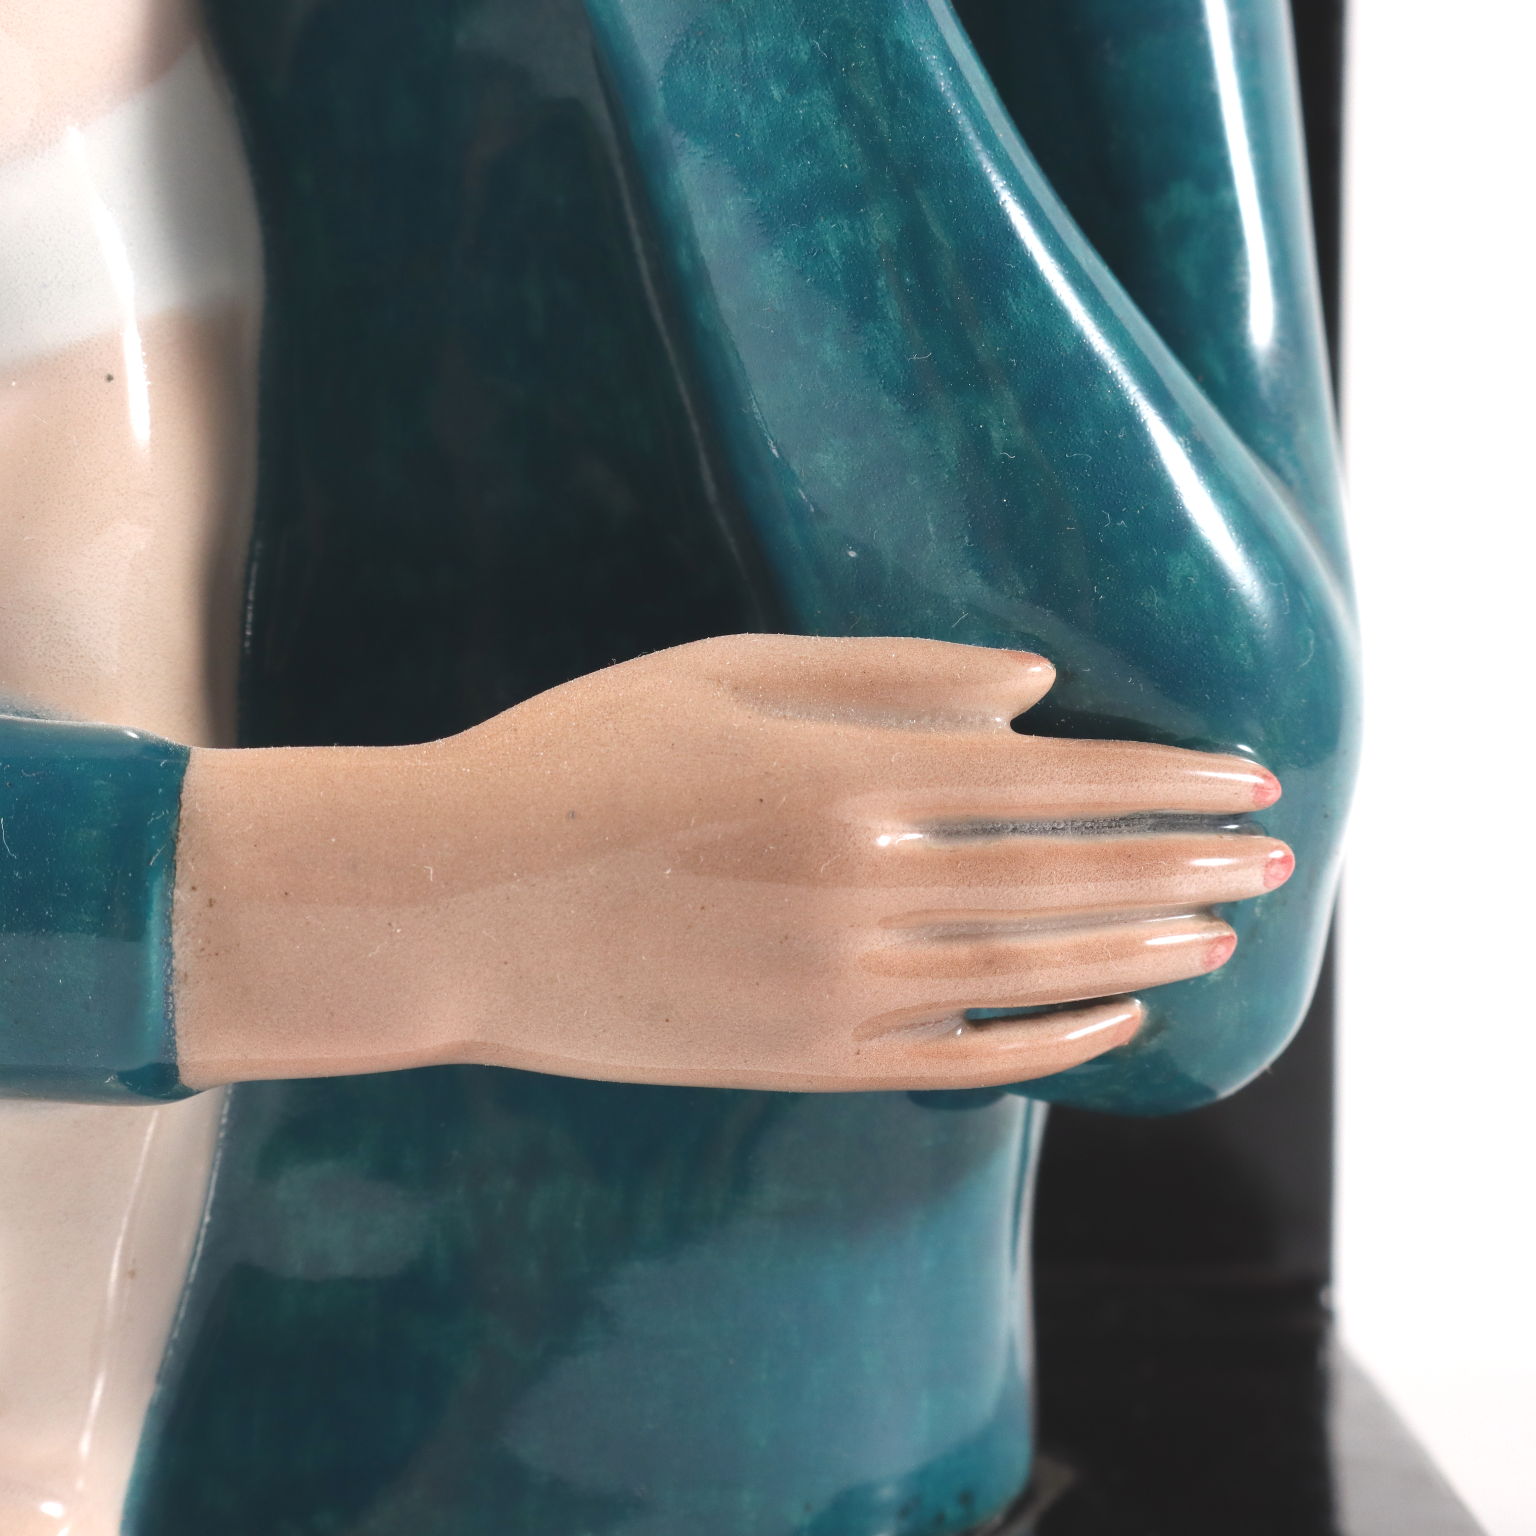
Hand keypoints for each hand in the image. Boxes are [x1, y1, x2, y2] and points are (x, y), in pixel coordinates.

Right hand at [174, 635, 1291, 1091]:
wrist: (453, 904)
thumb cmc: (574, 761)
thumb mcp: (718, 674)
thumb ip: (883, 672)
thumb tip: (1031, 691)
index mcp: (841, 776)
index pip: (1055, 781)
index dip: (1165, 779)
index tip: (1247, 773)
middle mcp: (859, 888)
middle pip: (1070, 877)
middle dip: (1190, 862)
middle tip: (1275, 851)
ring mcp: (835, 987)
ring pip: (1036, 970)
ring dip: (1147, 946)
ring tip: (1226, 931)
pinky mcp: (804, 1057)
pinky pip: (967, 1056)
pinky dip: (1057, 1039)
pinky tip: (1115, 1017)